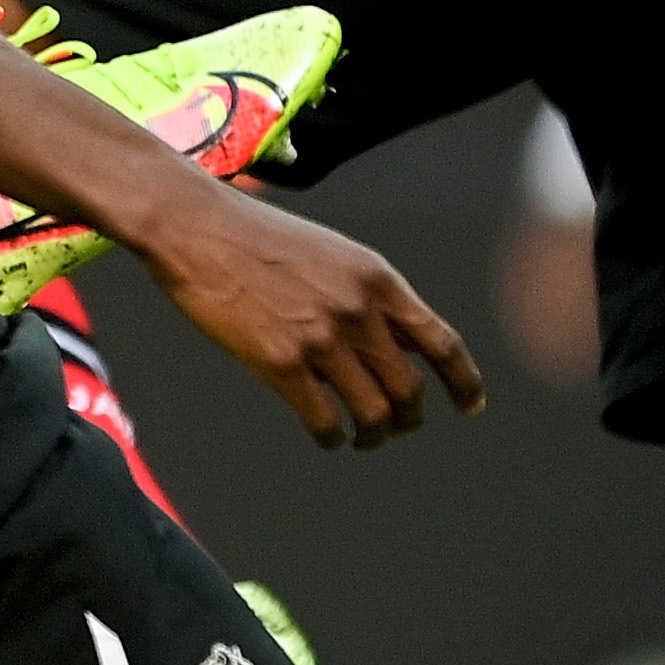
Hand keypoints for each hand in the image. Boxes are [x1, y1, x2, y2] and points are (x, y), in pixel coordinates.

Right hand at [132, 177, 482, 449]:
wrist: (194, 225)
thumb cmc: (254, 234)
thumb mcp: (329, 252)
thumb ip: (367, 295)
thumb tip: (397, 344)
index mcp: (375, 277)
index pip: (441, 342)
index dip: (464, 381)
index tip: (470, 405)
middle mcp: (358, 310)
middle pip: (409, 388)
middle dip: (409, 418)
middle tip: (397, 427)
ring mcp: (321, 338)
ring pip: (373, 413)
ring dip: (374, 435)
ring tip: (362, 438)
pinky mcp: (281, 363)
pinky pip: (325, 421)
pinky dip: (333, 438)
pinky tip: (327, 436)